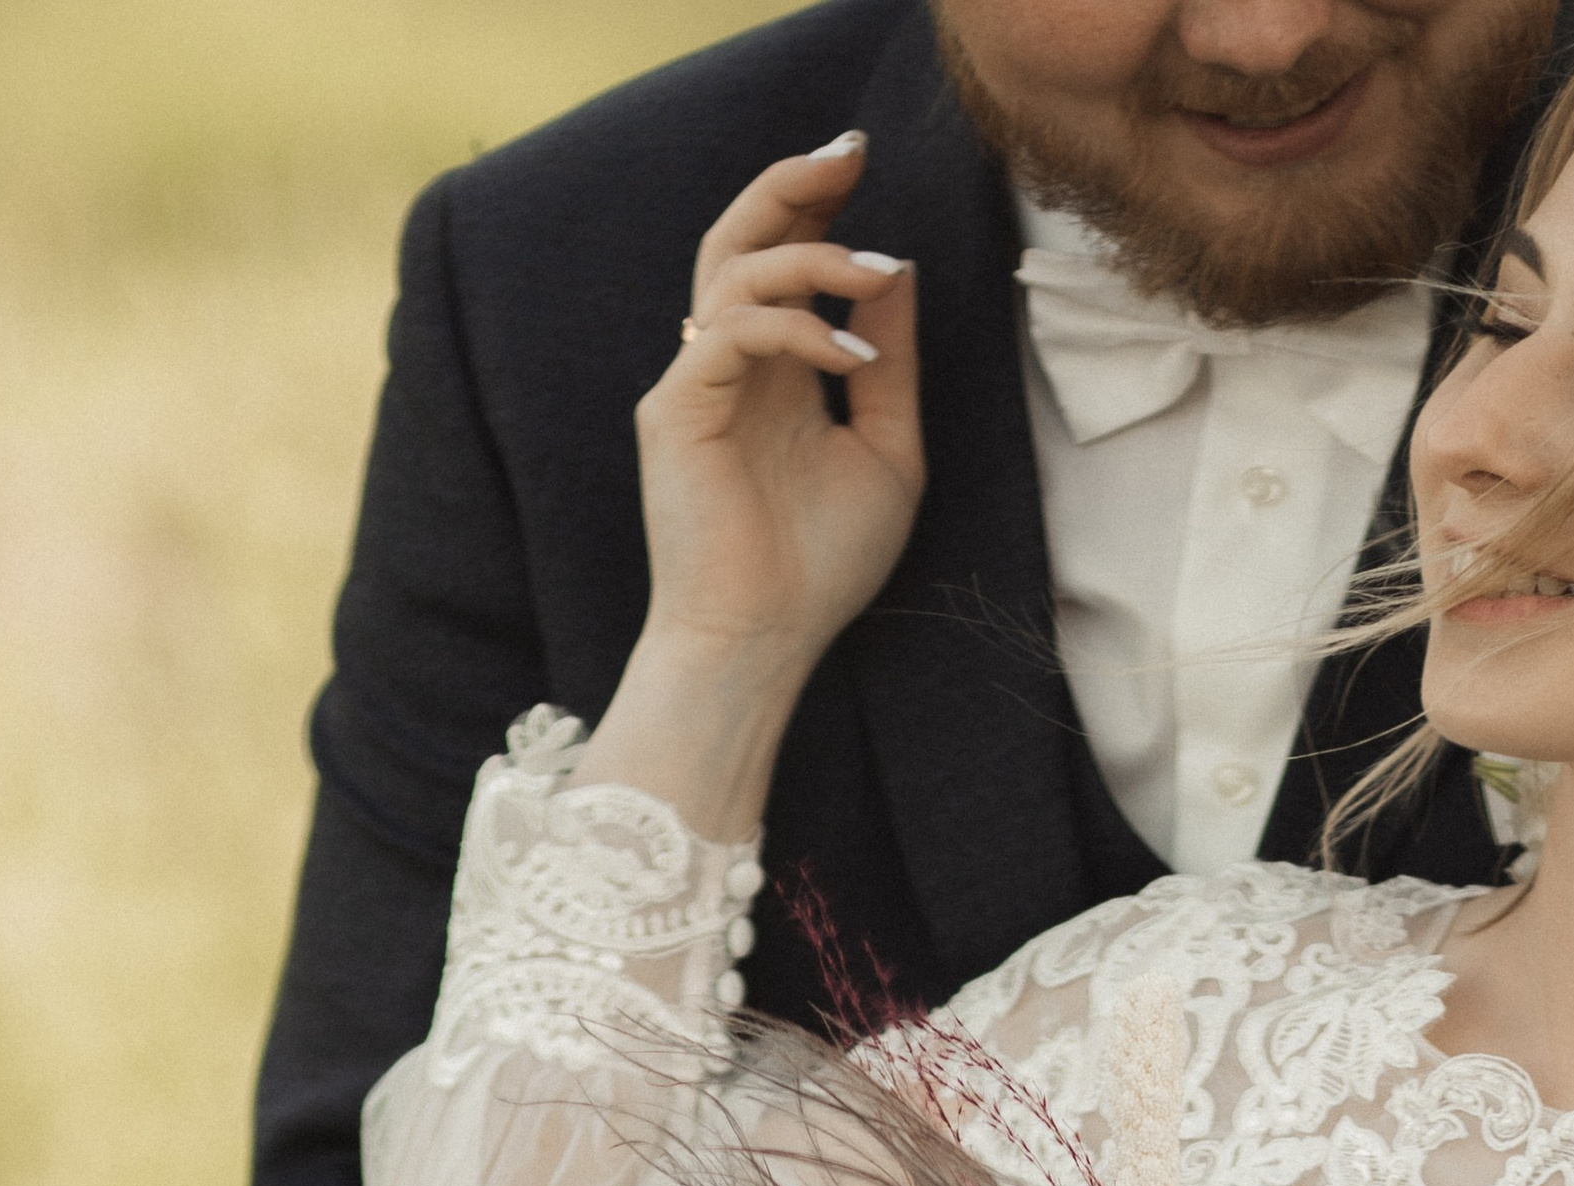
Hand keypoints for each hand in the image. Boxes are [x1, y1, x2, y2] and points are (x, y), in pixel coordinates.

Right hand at [572, 137, 921, 840]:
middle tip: (848, 154)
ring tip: (876, 277)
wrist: (763, 643)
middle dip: (791, 186)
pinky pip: (733, 333)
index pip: (781, 261)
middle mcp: (725, 368)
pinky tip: (850, 358)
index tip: (860, 164)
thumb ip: (889, 363)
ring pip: (734, 272)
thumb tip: (899, 270)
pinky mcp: (674, 413)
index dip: (814, 204)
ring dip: (812, 260)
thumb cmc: (819, 570)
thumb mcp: (887, 451)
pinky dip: (798, 330)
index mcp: (771, 374)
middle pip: (739, 237)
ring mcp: (693, 386)